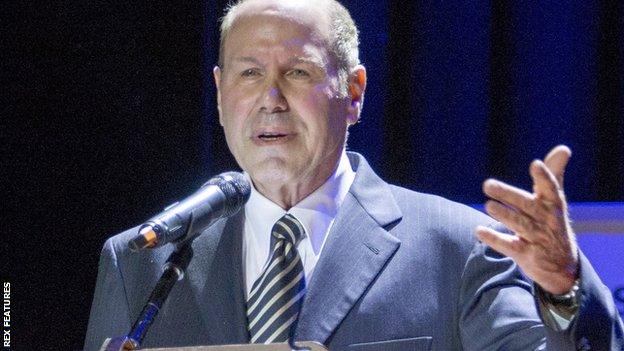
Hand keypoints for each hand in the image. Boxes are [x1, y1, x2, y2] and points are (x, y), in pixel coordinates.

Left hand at [476, 145, 578, 294]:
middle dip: (508, 195)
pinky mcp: (527, 255)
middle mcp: (547, 220)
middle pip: (527, 205)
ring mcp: (538, 238)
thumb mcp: (555, 200)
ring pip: (519, 224)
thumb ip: (553, 174)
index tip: (535, 164)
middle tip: (487, 184)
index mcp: (553, 204)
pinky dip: (494, 238)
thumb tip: (563, 148)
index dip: (544, 177)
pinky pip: (509, 245)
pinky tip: (479, 231)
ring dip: (503, 214)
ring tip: (488, 205)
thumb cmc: (553, 223)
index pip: (551, 188)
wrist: (563, 266)